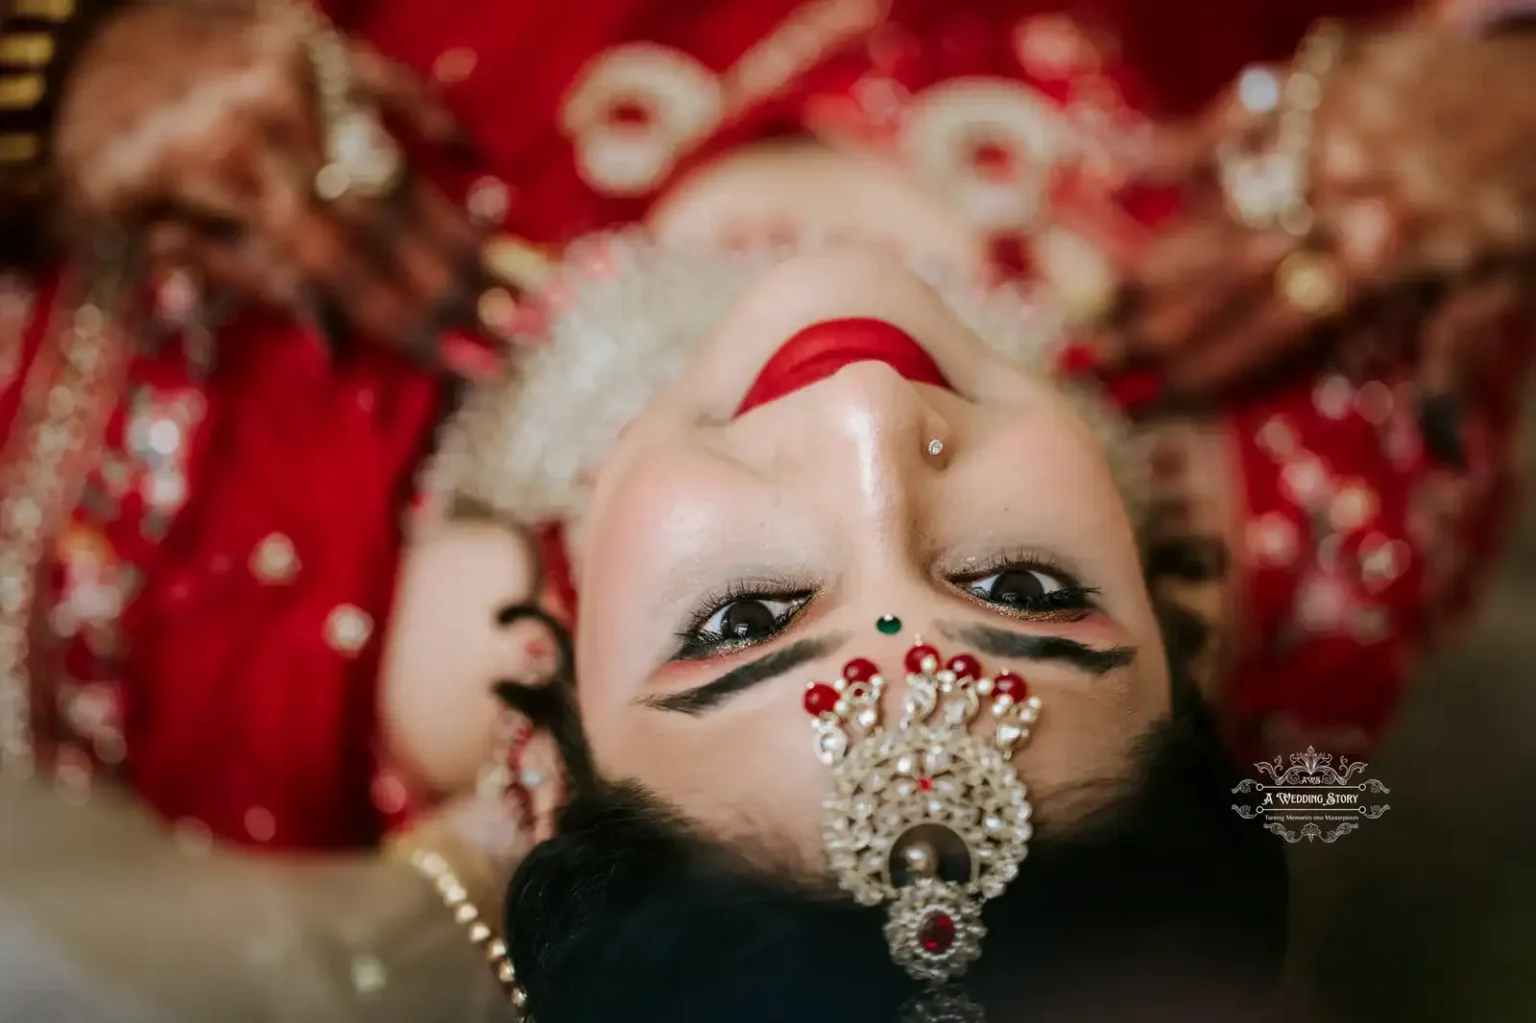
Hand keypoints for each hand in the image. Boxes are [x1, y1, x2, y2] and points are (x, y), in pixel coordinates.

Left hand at [53, 0, 492, 367]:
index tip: (462, 357)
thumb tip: (333, 338)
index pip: (335, 264)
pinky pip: (391, 84)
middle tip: (515, 327)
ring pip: (394, 163)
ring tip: (513, 274)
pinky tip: (476, 166)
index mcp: (222, 169)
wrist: (73, 51)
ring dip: (459, 227)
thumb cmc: (106, 153)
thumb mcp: (147, 228)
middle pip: (380, 218)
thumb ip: (242, 276)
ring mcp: (298, 69)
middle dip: (452, 282)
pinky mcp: (312, 35)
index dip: (402, 316)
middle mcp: (270, 115)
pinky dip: (436, 122)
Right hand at [1102, 20, 1535, 403]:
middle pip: (1222, 277)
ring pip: (1210, 209)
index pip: (1272, 329)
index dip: (1205, 367)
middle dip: (1151, 323)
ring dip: (1146, 260)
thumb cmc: (1526, 185)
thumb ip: (1454, 347)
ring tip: (1095, 302)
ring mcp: (1316, 135)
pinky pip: (1221, 117)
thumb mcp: (1508, 277)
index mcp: (1389, 256)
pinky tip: (1118, 168)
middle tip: (1093, 359)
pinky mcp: (1308, 79)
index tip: (1149, 399)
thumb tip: (1440, 448)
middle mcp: (1339, 199)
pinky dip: (1166, 143)